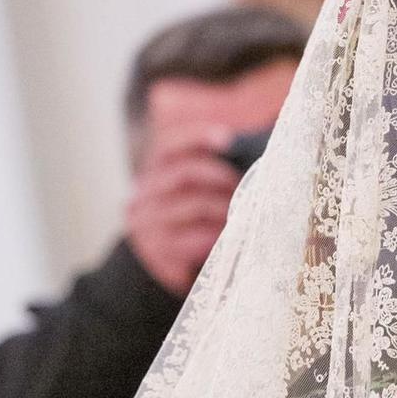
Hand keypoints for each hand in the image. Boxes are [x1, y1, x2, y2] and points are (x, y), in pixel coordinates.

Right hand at [125, 125, 240, 297]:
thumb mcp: (191, 189)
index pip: (169, 146)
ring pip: (194, 207)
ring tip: (243, 211)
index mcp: (154, 172)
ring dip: (225, 207)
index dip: (197, 138)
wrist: (159, 259)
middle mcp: (146, 194)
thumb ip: (210, 169)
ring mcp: (150, 223)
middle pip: (184, 174)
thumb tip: (250, 148)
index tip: (227, 139)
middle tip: (244, 185)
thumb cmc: (188, 216)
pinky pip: (195, 239)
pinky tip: (228, 236)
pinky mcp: (161, 250)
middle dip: (220, 176)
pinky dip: (217, 235)